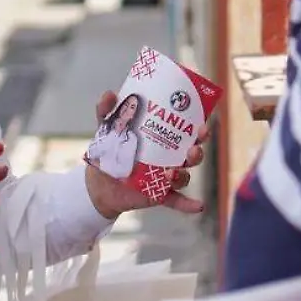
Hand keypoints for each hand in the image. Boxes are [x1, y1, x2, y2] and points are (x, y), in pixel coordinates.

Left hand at [84, 90, 210, 219]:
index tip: (202, 124)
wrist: (98, 182)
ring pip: (183, 176)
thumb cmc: (109, 151)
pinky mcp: (158, 195)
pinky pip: (176, 201)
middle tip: (193, 148)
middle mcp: (169, 158)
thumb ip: (107, 111)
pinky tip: (199, 206)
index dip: (198, 130)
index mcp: (162, 140)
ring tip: (173, 173)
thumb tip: (110, 94)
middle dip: (197, 151)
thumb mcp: (107, 128)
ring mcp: (165, 178)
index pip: (186, 133)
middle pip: (191, 155)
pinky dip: (188, 204)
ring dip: (184, 175)